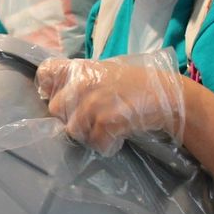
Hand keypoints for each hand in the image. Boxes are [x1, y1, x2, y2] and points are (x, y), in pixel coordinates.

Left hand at [35, 51, 186, 156]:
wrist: (167, 96)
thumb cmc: (138, 83)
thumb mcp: (105, 71)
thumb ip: (82, 79)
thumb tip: (59, 93)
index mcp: (80, 69)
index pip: (46, 72)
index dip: (48, 87)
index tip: (57, 96)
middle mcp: (81, 84)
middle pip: (56, 110)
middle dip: (71, 117)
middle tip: (91, 119)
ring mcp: (92, 104)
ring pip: (74, 130)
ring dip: (89, 134)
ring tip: (107, 128)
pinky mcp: (104, 123)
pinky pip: (94, 143)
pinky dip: (106, 145)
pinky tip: (118, 136)